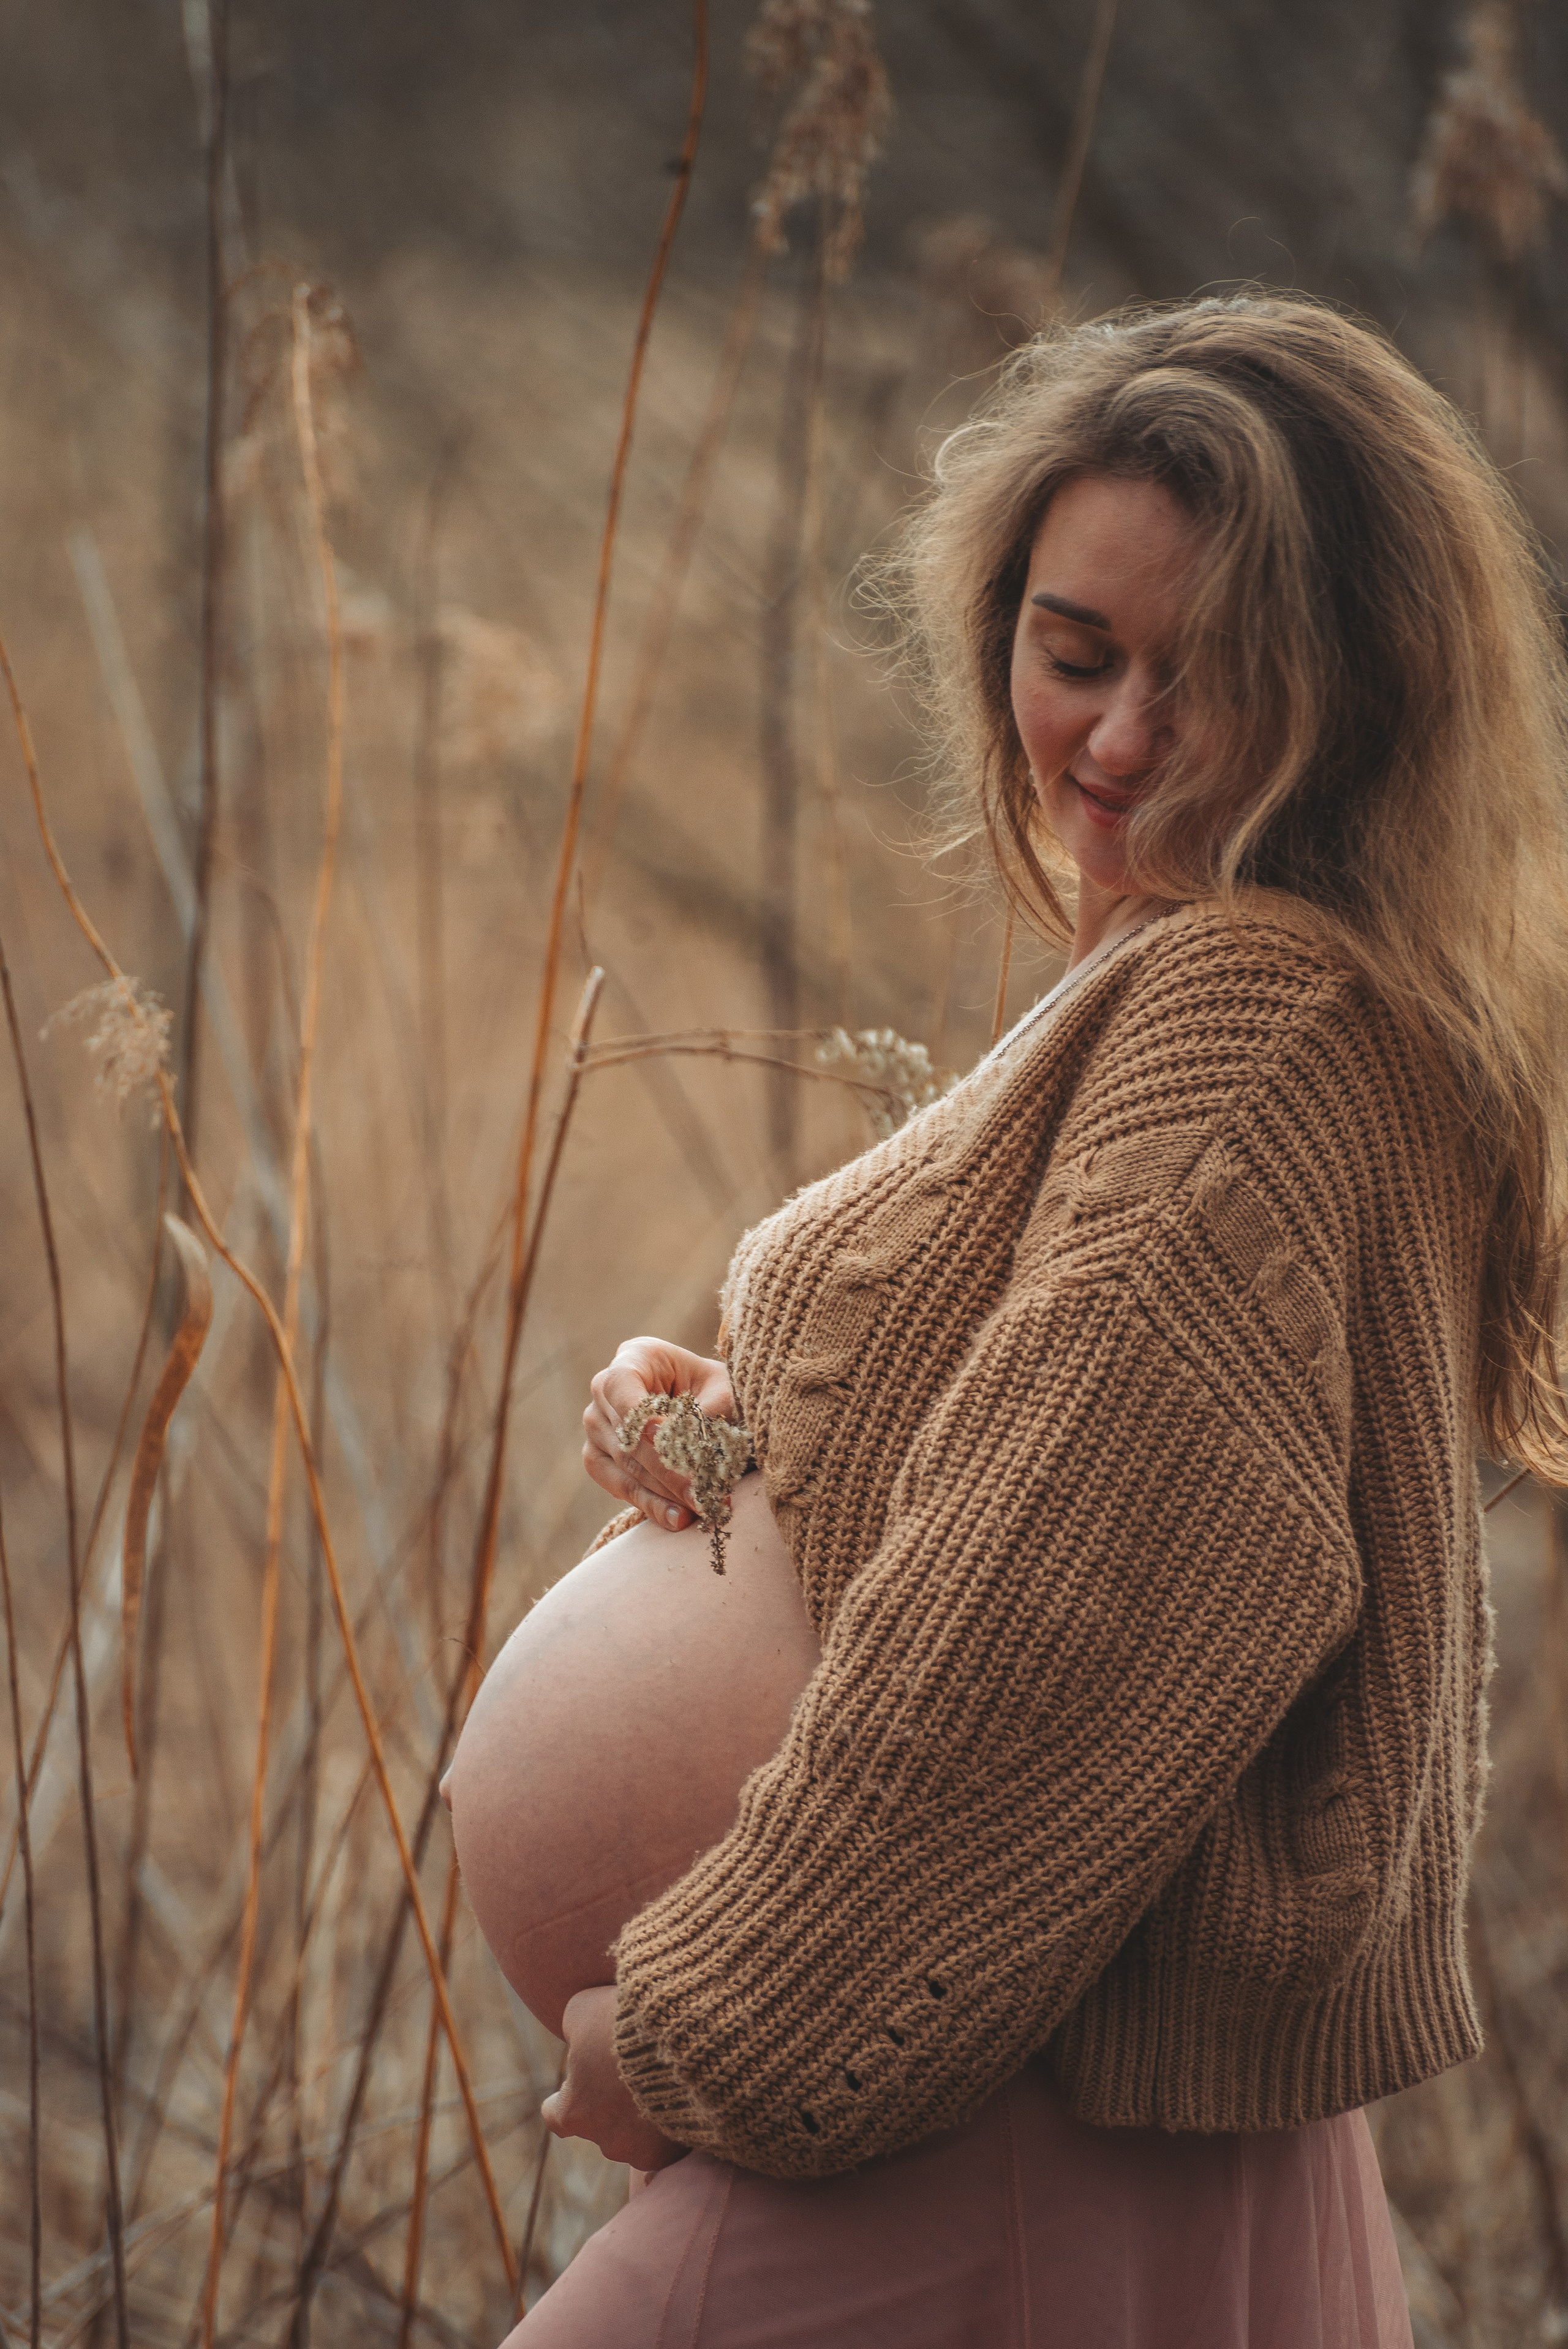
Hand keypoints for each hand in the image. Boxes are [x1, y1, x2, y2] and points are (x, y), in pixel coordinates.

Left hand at [541, 1986, 684, 2171]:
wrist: (685, 2040)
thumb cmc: (626, 2024)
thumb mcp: (583, 2011)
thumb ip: (573, 2027)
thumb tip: (579, 2035)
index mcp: (574, 2110)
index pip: (555, 2114)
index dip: (568, 2095)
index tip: (582, 2080)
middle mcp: (604, 2139)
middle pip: (600, 2123)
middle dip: (613, 2101)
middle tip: (635, 2070)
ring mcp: (639, 2151)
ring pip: (635, 2137)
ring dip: (643, 2116)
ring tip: (663, 2081)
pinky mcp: (671, 2153)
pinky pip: (666, 2150)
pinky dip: (670, 2132)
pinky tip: (680, 2105)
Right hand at [583, 1336, 736, 1530]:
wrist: (703, 1404)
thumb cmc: (713, 1389)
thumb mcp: (722, 1389)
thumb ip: (712, 1408)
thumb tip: (696, 1443)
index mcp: (634, 1358)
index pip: (622, 1387)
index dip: (644, 1418)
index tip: (673, 1444)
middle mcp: (604, 1390)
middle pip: (629, 1436)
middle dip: (669, 1469)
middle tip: (703, 1493)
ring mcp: (597, 1426)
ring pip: (626, 1466)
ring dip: (664, 1492)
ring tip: (700, 1508)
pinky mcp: (598, 1459)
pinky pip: (618, 1486)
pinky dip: (649, 1504)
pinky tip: (677, 1518)